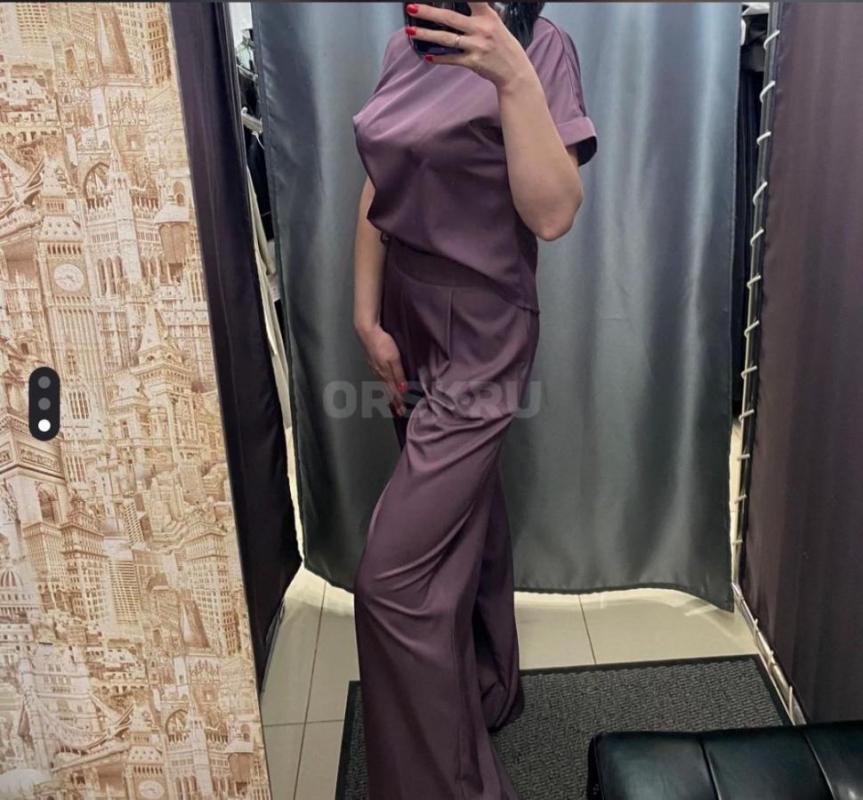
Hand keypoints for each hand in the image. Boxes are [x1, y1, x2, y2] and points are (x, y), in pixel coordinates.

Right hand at [356, 323, 407, 415]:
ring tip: (391, 402)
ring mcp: (374, 368)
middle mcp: (379, 374)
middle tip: (398, 412)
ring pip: (382, 385)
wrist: (367, 332)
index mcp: (385, 374)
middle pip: (387, 391)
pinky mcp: (372, 362)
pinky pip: (379, 378)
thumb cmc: (382, 343)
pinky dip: (383, 385)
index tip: (401, 412)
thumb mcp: (394, 359)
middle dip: (393, 402)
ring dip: (388, 395)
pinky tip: (383, 384)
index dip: (398, 402)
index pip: (393, 392)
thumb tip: (403, 390)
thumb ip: (398, 374)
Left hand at [405, 2, 533, 89]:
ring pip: (446, 39)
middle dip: (428, 12)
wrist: (514, 70)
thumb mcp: (496, 23)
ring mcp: (476, 46)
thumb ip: (479, 13)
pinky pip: (451, 59)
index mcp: (487, 15)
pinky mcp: (473, 62)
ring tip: (411, 31)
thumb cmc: (503, 45)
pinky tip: (426, 56)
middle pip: (450, 18)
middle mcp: (481, 29)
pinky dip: (438, 58)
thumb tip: (462, 5)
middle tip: (412, 8)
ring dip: (426, 35)